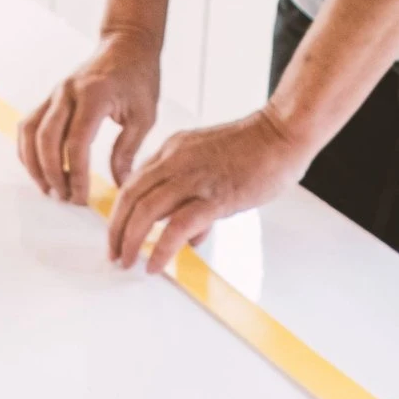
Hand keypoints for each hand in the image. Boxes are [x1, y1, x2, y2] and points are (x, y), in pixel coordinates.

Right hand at [18, 30, 160, 205]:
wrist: (127, 44)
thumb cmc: (139, 78)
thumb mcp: (144, 116)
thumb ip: (128, 151)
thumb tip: (120, 185)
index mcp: (94, 95)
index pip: (76, 142)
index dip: (76, 174)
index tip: (81, 197)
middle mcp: (68, 92)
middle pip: (47, 139)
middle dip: (52, 174)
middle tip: (63, 197)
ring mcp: (55, 94)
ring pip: (30, 132)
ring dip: (34, 165)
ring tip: (47, 188)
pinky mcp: (49, 98)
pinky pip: (28, 126)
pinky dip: (28, 150)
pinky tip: (39, 169)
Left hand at [107, 108, 313, 272]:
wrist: (284, 132)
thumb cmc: (256, 151)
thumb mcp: (213, 168)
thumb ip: (195, 198)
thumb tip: (189, 236)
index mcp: (173, 150)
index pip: (134, 183)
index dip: (120, 213)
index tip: (117, 235)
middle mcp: (175, 161)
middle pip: (130, 198)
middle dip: (116, 231)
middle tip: (114, 255)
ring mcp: (193, 178)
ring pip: (145, 211)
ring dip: (130, 242)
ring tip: (127, 263)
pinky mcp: (213, 196)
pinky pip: (176, 227)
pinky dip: (160, 250)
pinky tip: (154, 266)